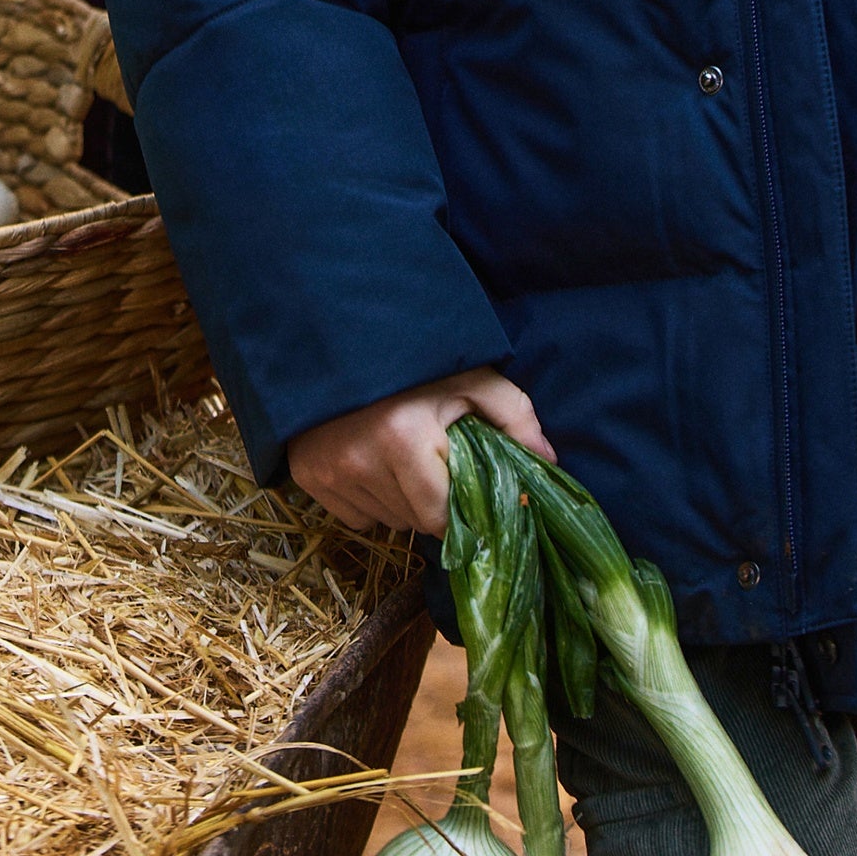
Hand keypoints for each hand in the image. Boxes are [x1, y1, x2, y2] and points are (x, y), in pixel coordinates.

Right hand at [289, 367, 556, 538]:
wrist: (340, 335)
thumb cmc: (414, 359)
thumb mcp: (469, 376)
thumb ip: (514, 414)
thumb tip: (549, 463)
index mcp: (404, 438)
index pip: (440, 517)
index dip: (458, 506)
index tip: (462, 486)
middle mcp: (360, 461)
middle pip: (412, 521)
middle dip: (430, 501)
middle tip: (434, 462)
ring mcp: (329, 470)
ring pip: (384, 519)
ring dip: (400, 500)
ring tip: (402, 455)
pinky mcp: (307, 475)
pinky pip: (353, 515)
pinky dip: (368, 498)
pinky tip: (373, 460)